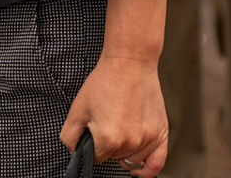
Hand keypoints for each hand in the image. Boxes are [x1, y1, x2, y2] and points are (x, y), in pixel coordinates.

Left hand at [60, 54, 169, 177]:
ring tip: (120, 126)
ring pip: (131, 160)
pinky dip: (146, 170)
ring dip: (123, 150)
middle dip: (107, 145)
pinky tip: (138, 169)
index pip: (95, 158)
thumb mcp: (77, 108)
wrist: (130, 63)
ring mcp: (147, 140)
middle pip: (113, 159)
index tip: (93, 130)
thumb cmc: (104, 82)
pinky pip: (156, 164)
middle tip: (107, 121)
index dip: (91, 144)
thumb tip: (75, 151)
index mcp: (107, 139)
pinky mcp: (161, 134)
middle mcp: (129, 143)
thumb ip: (70, 137)